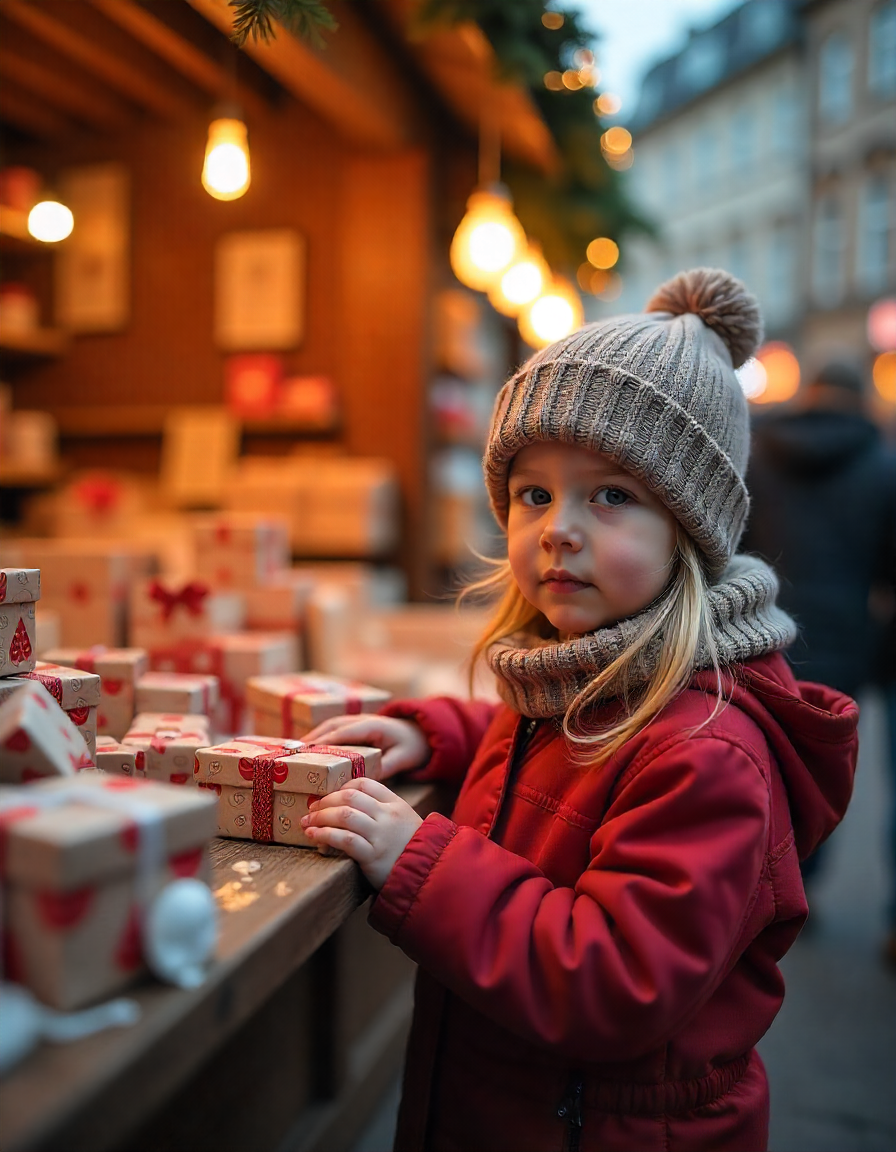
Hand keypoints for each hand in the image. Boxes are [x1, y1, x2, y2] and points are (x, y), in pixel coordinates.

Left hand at [301, 777, 422, 888]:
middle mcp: (387, 816)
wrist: (427, 873)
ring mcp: (380, 835)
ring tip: (307, 822)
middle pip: (350, 797)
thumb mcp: (403, 820)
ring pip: (345, 816)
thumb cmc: (410, 847)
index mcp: (395, 804)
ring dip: (321, 817)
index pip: (364, 784)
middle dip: (326, 801)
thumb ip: (382, 810)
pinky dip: (325, 835)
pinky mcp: (373, 855)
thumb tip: (348, 804)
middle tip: (312, 808)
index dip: (342, 787)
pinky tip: (314, 836)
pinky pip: (345, 840)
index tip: (329, 795)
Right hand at [302, 714, 428, 780]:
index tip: (308, 751)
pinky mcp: (356, 726)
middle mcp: (362, 719)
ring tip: (296, 751)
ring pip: (330, 725)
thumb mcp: (402, 758)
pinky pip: (334, 729)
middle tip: (294, 753)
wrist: (421, 733)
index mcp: (372, 726)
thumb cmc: (411, 746)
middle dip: (313, 738)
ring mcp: (358, 720)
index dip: (324, 741)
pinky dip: (320, 736)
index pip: (343, 732)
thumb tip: (365, 780)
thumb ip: (386, 768)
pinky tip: (309, 749)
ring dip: (313, 736)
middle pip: (332, 725)